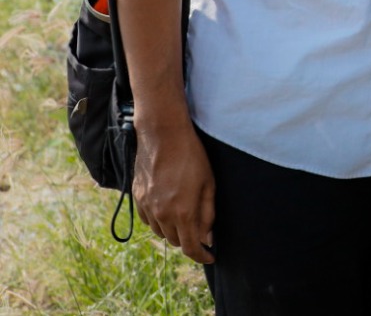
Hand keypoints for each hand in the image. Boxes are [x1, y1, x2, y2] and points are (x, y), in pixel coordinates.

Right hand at [132, 117, 215, 263]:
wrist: (163, 135)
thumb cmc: (192, 157)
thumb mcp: (209, 184)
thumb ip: (208, 213)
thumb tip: (208, 237)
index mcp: (182, 212)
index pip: (190, 247)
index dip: (201, 256)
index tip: (210, 256)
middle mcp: (161, 214)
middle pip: (175, 241)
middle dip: (189, 240)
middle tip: (201, 231)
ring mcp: (146, 206)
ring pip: (160, 232)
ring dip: (173, 231)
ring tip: (186, 217)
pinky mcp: (137, 197)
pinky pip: (148, 220)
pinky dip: (159, 221)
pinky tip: (168, 209)